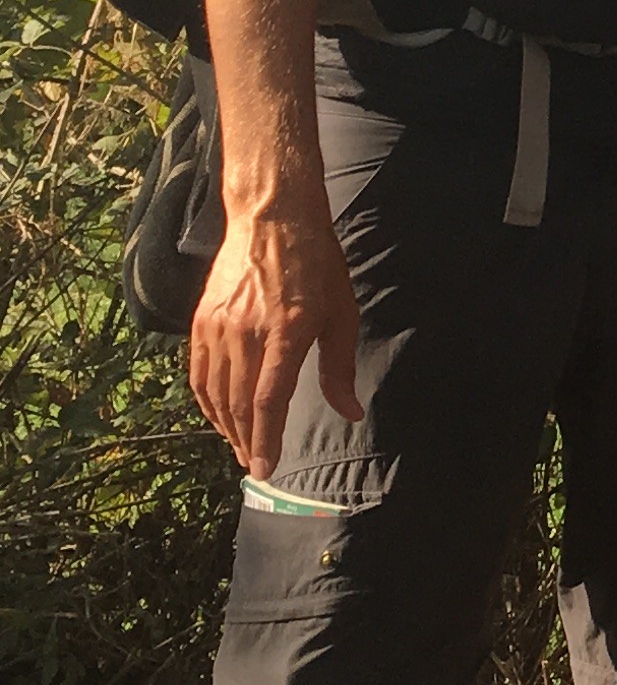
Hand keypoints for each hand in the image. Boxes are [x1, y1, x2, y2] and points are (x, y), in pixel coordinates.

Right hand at [188, 195, 359, 476]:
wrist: (271, 217)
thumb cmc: (316, 264)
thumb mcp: (341, 313)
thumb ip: (339, 368)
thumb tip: (351, 412)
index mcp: (286, 331)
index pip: (269, 399)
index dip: (266, 438)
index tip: (265, 467)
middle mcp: (246, 332)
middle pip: (240, 403)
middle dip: (246, 440)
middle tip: (254, 464)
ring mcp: (218, 326)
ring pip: (216, 392)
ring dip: (225, 426)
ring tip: (238, 446)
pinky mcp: (201, 320)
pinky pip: (198, 373)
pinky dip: (206, 401)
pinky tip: (218, 415)